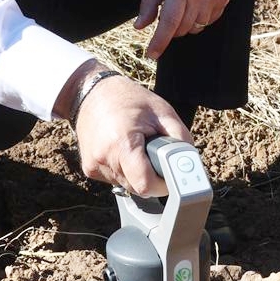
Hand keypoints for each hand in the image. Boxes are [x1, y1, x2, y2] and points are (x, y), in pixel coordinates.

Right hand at [72, 74, 192, 196]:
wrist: (92, 93)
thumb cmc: (128, 99)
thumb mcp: (163, 112)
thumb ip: (180, 139)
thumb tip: (190, 163)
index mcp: (122, 143)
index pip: (145, 185)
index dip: (162, 184)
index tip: (169, 175)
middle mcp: (104, 158)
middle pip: (137, 187)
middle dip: (151, 176)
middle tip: (153, 153)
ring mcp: (94, 165)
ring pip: (126, 185)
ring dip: (137, 173)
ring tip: (136, 147)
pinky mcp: (89, 169)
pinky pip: (115, 179)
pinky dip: (124, 170)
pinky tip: (123, 150)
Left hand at [136, 0, 231, 59]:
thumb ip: (149, 1)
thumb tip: (140, 26)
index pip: (169, 22)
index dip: (159, 41)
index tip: (151, 54)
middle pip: (182, 28)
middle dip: (170, 28)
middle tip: (167, 11)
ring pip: (196, 27)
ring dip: (185, 24)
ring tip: (183, 3)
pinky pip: (209, 21)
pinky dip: (199, 19)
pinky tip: (196, 3)